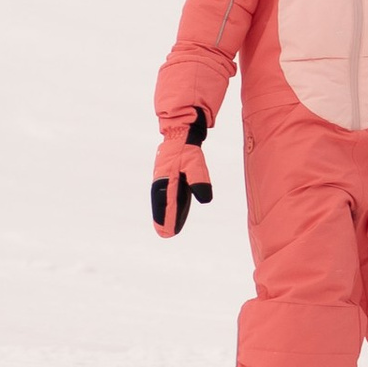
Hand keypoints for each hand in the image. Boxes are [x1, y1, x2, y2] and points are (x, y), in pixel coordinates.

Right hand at [152, 109, 211, 235]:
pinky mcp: (170, 175)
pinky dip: (171, 204)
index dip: (166, 218)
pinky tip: (176, 211)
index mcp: (166, 178)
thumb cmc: (187, 147)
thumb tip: (205, 199)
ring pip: (165, 199)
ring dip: (167, 212)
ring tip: (168, 228)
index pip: (166, 203)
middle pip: (162, 203)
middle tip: (165, 234)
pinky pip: (170, 193)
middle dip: (163, 218)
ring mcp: (165, 177)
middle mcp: (162, 179)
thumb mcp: (196, 163)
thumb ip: (199, 180)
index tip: (166, 232)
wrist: (181, 131)